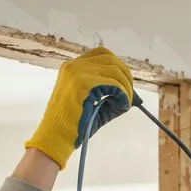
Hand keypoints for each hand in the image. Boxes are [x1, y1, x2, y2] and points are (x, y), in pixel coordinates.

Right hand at [26, 47, 135, 168]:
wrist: (56, 137)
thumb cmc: (74, 125)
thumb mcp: (93, 103)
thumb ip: (110, 93)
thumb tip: (134, 94)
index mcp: (73, 67)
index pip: (102, 54)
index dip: (118, 66)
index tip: (125, 83)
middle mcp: (74, 65)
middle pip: (111, 60)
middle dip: (126, 78)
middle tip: (130, 97)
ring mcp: (78, 72)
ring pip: (115, 71)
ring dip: (126, 89)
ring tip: (124, 105)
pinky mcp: (84, 83)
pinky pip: (114, 84)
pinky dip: (123, 95)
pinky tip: (122, 106)